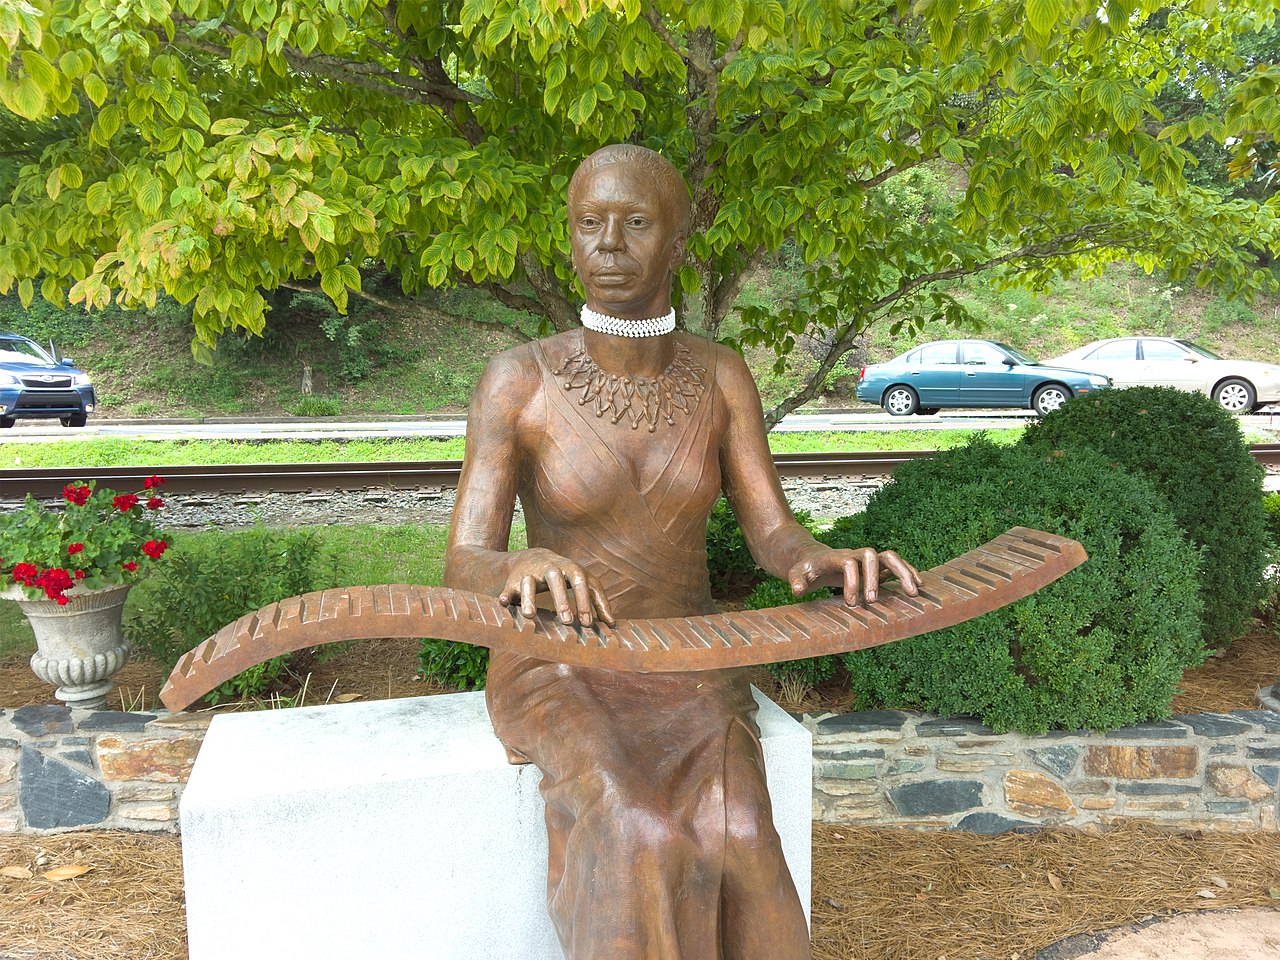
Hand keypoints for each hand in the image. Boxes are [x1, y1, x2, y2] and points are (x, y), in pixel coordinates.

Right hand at [497, 548, 615, 627]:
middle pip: (555, 580)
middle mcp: (550, 569)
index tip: (588, 623)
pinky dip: (505, 596)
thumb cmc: (565, 576)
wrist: (533, 558)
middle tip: (567, 621)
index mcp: (570, 568)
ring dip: (529, 598)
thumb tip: (612, 624)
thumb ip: (597, 601)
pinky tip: (503, 604)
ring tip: (530, 616)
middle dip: (561, 599)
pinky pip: (508, 589)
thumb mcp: (583, 582)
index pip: (581, 581)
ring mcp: (529, 574)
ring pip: (528, 583)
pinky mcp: (512, 581)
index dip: (584, 601)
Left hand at [786, 545, 920, 606]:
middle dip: (875, 578)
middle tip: (872, 602)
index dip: (852, 581)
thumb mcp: (796, 574)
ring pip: (889, 557)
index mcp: (834, 558)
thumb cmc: (806, 568)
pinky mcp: (875, 568)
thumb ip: (796, 580)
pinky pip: (895, 565)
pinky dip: (908, 572)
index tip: (851, 602)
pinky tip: (918, 586)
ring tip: (913, 592)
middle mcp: (853, 556)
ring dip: (903, 571)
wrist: (813, 557)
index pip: (848, 562)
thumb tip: (797, 589)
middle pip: (872, 555)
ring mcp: (866, 561)